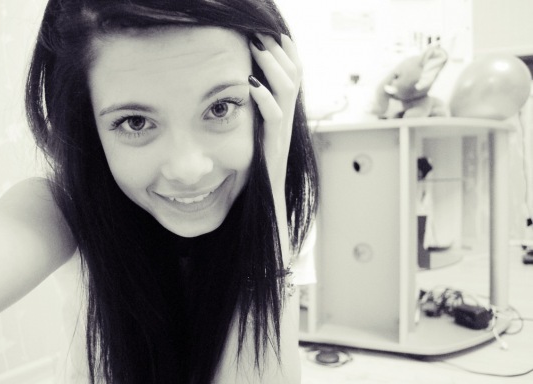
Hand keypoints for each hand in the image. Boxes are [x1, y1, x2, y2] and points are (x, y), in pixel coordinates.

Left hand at [248, 33, 302, 193]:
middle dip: (278, 50)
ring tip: (256, 47)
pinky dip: (264, 97)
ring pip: (287, 90)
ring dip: (272, 65)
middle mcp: (287, 119)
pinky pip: (274, 116)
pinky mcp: (273, 145)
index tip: (274, 32)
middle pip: (294, 75)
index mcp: (283, 113)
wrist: (267, 198)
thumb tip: (241, 87)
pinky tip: (250, 82)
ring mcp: (282, 131)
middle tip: (261, 32)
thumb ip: (254, 111)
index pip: (294, 74)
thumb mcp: (256, 131)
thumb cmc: (257, 168)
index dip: (288, 52)